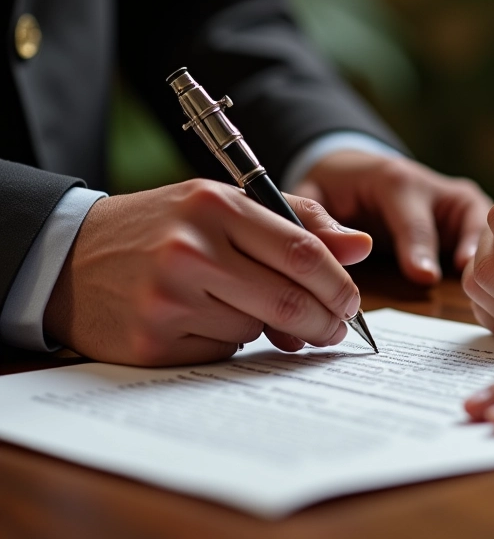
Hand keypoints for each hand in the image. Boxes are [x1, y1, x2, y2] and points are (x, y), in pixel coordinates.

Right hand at [44, 179, 371, 365]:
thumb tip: (361, 246)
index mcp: (215, 205)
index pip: (301, 251)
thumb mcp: (223, 204)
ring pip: (256, 328)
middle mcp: (190, 249)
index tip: (352, 302)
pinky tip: (204, 319)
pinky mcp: (152, 341)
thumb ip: (296, 220)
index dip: (338, 283)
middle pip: (289, 298)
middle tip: (333, 328)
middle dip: (324, 320)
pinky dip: (230, 340)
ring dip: (267, 326)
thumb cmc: (162, 226)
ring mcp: (168, 297)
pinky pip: (222, 350)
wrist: (72, 256)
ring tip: (239, 304)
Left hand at [292, 151, 491, 282]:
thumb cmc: (335, 188)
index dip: (418, 247)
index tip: (424, 276)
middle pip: (464, 220)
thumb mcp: (314, 193)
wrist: (360, 172)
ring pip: (489, 227)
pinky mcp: (472, 219)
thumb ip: (320, 219)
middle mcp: (436, 188)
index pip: (411, 218)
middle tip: (475, 285)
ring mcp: (459, 202)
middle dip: (470, 252)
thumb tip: (347, 250)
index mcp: (396, 179)